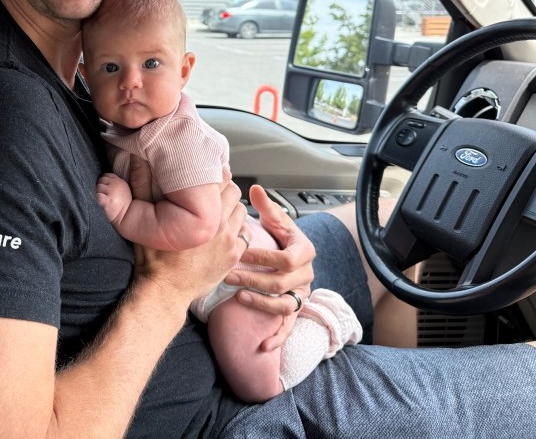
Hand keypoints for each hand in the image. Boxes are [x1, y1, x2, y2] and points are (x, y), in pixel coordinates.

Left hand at [96, 172, 131, 223]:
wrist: (127, 217)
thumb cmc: (124, 204)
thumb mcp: (124, 189)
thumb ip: (115, 183)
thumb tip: (103, 180)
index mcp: (119, 181)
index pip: (106, 175)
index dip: (104, 182)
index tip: (105, 189)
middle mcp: (115, 184)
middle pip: (100, 180)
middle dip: (100, 188)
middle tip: (105, 196)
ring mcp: (111, 192)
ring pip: (98, 188)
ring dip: (99, 194)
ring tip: (105, 201)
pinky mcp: (107, 201)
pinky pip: (98, 196)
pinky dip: (98, 200)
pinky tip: (103, 204)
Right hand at [133, 178, 245, 307]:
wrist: (164, 291)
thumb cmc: (153, 258)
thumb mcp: (144, 218)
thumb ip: (142, 187)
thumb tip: (138, 160)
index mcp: (202, 212)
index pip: (221, 178)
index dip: (213, 173)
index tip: (205, 174)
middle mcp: (220, 225)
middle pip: (234, 192)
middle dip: (224, 189)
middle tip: (210, 191)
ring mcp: (230, 242)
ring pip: (241, 211)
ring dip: (232, 207)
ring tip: (217, 209)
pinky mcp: (233, 257)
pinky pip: (246, 233)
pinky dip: (238, 227)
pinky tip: (224, 229)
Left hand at [225, 185, 314, 350]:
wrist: (293, 255)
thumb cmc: (281, 237)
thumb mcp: (277, 220)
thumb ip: (267, 207)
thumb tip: (254, 189)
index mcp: (304, 251)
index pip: (287, 259)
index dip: (264, 257)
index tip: (241, 253)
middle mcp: (306, 275)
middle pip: (282, 282)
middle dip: (254, 279)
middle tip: (229, 275)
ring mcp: (302, 294)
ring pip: (285, 305)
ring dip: (261, 303)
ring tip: (238, 296)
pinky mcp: (296, 310)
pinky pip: (289, 326)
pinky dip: (278, 337)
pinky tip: (264, 346)